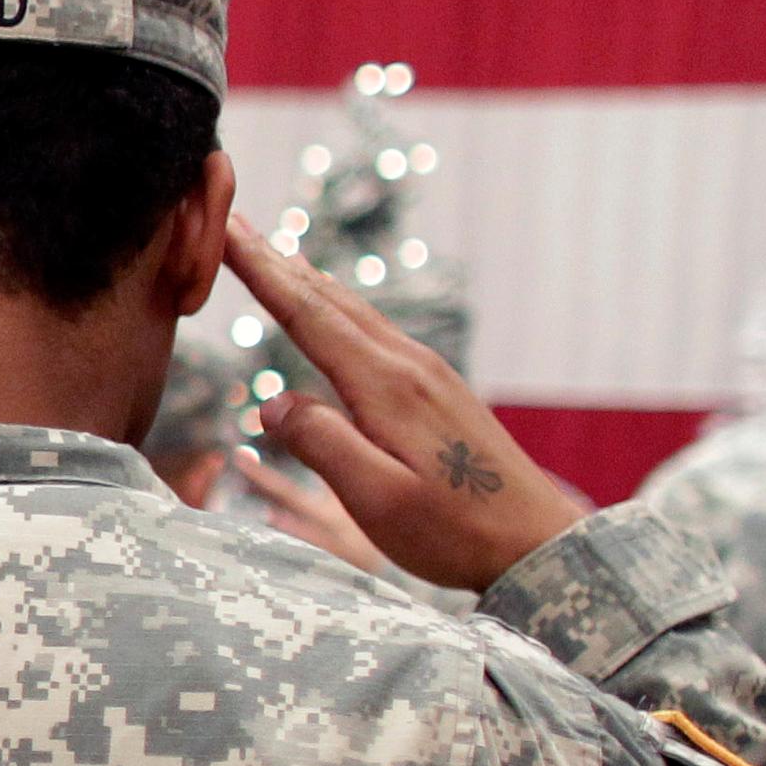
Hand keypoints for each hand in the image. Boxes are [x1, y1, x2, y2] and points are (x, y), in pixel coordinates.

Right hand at [221, 215, 584, 592]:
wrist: (538, 542)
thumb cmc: (456, 531)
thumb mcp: (378, 500)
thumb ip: (322, 445)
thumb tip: (272, 403)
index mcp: (387, 386)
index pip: (308, 315)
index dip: (262, 272)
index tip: (227, 230)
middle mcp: (409, 365)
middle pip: (330, 300)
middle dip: (278, 262)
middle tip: (236, 223)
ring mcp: (430, 373)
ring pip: (355, 312)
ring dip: (308, 281)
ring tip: (274, 255)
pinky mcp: (440, 390)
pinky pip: (376, 331)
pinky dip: (338, 309)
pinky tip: (333, 312)